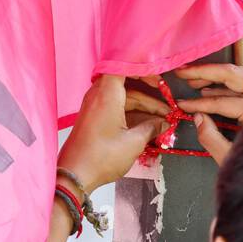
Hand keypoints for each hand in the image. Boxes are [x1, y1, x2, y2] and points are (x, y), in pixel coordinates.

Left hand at [58, 75, 169, 192]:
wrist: (74, 175)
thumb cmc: (101, 157)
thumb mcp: (133, 142)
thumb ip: (151, 128)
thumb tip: (163, 123)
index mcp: (107, 94)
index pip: (124, 66)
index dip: (143, 68)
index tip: (160, 76)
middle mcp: (99, 95)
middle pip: (127, 82)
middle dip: (149, 90)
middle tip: (167, 98)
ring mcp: (95, 105)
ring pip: (124, 96)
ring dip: (143, 104)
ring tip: (163, 117)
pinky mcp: (94, 117)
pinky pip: (116, 106)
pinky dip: (132, 111)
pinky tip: (147, 123)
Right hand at [174, 63, 242, 164]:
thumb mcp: (233, 158)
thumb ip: (212, 138)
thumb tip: (199, 119)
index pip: (220, 102)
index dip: (197, 104)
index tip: (182, 104)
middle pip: (232, 75)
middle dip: (205, 72)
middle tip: (184, 72)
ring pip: (241, 77)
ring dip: (216, 77)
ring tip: (196, 81)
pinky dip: (228, 87)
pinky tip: (214, 90)